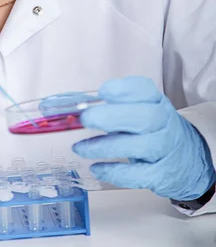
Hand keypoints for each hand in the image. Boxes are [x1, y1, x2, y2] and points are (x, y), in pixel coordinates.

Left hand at [72, 76, 215, 200]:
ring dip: (105, 147)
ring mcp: (164, 149)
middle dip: (112, 117)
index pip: (144, 90)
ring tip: (80, 147)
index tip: (103, 92)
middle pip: (144, 118)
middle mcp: (164, 122)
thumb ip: (116, 106)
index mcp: (155, 101)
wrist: (186, 158)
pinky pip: (137, 175)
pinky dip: (114, 172)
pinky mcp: (161, 175)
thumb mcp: (141, 109)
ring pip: (138, 147)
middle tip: (85, 119)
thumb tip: (77, 108)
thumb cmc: (152, 129)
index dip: (123, 90)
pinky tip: (97, 168)